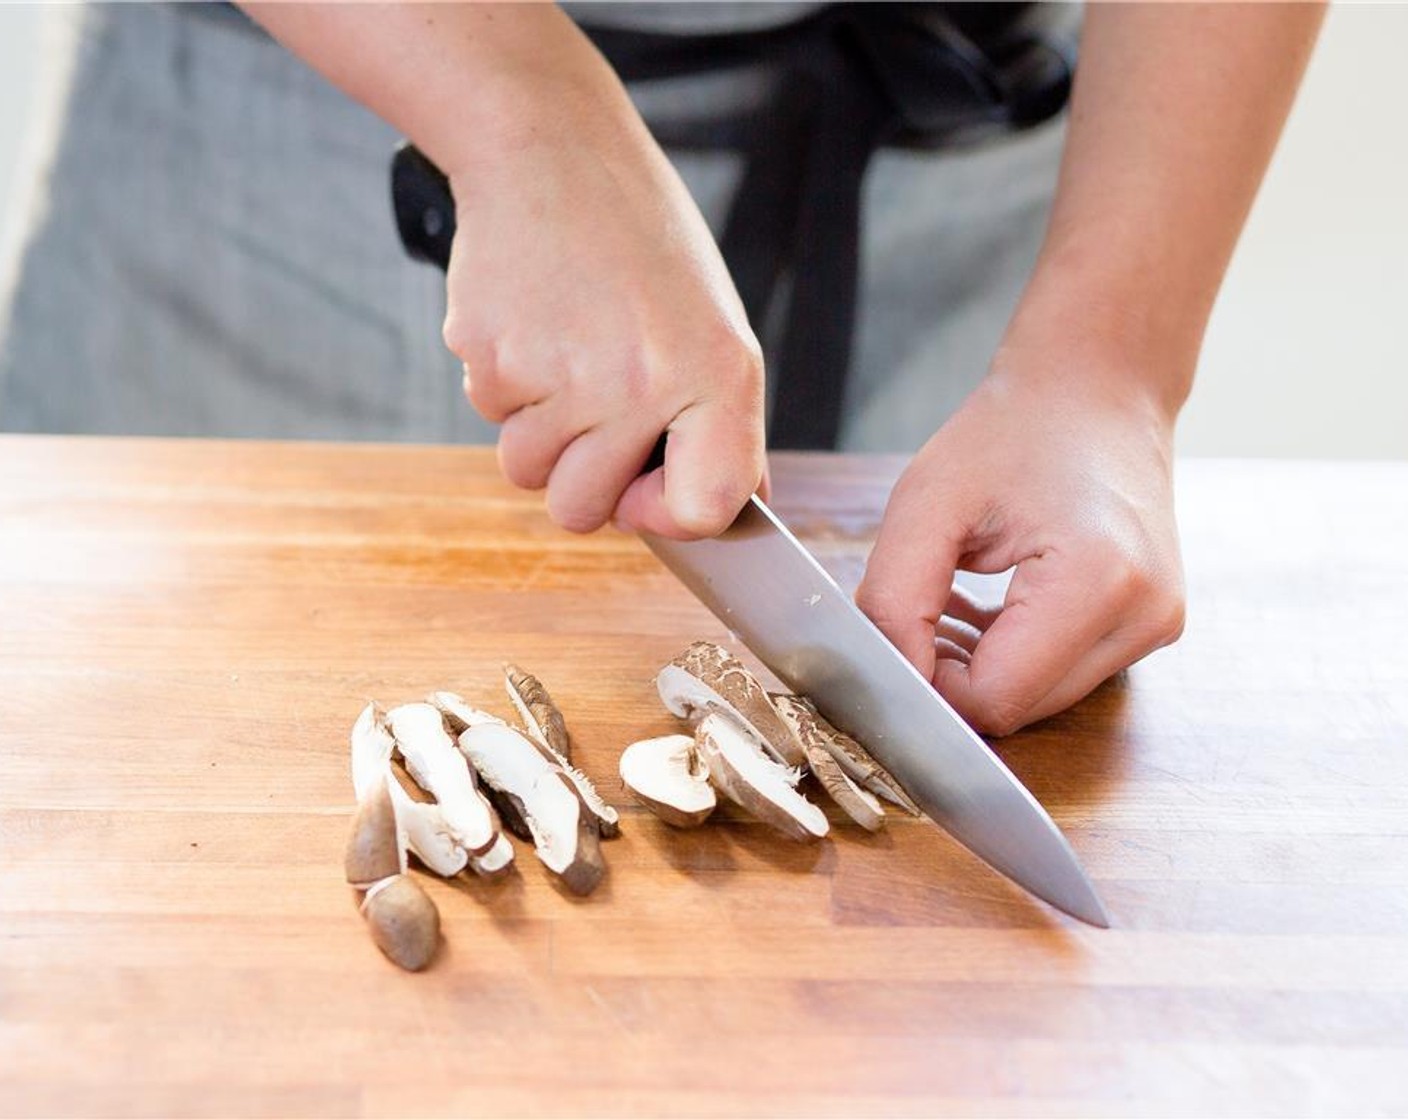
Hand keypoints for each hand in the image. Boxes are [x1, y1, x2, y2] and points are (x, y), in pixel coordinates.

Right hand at [440, 85, 765, 538]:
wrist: (552, 151)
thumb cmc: (639, 240)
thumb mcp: (712, 323)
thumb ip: (723, 422)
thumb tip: (736, 510)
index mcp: (718, 374)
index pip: (703, 509)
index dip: (668, 513)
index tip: (648, 483)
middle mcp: (643, 383)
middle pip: (583, 512)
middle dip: (579, 475)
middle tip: (592, 402)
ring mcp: (562, 375)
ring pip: (527, 472)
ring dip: (536, 431)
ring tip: (563, 352)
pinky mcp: (492, 358)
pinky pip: (489, 417)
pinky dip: (504, 383)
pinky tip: (531, 322)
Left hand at [856, 355, 1185, 735]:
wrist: (1096, 387)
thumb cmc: (1013, 431)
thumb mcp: (925, 505)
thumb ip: (894, 603)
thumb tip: (890, 682)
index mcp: (1098, 580)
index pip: (996, 698)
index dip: (932, 685)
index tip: (899, 639)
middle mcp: (1144, 615)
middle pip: (1020, 709)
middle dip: (954, 679)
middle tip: (919, 617)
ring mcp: (1157, 625)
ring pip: (1041, 701)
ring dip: (984, 669)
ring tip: (952, 603)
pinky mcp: (1152, 625)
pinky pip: (1064, 676)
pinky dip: (1014, 657)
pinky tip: (987, 609)